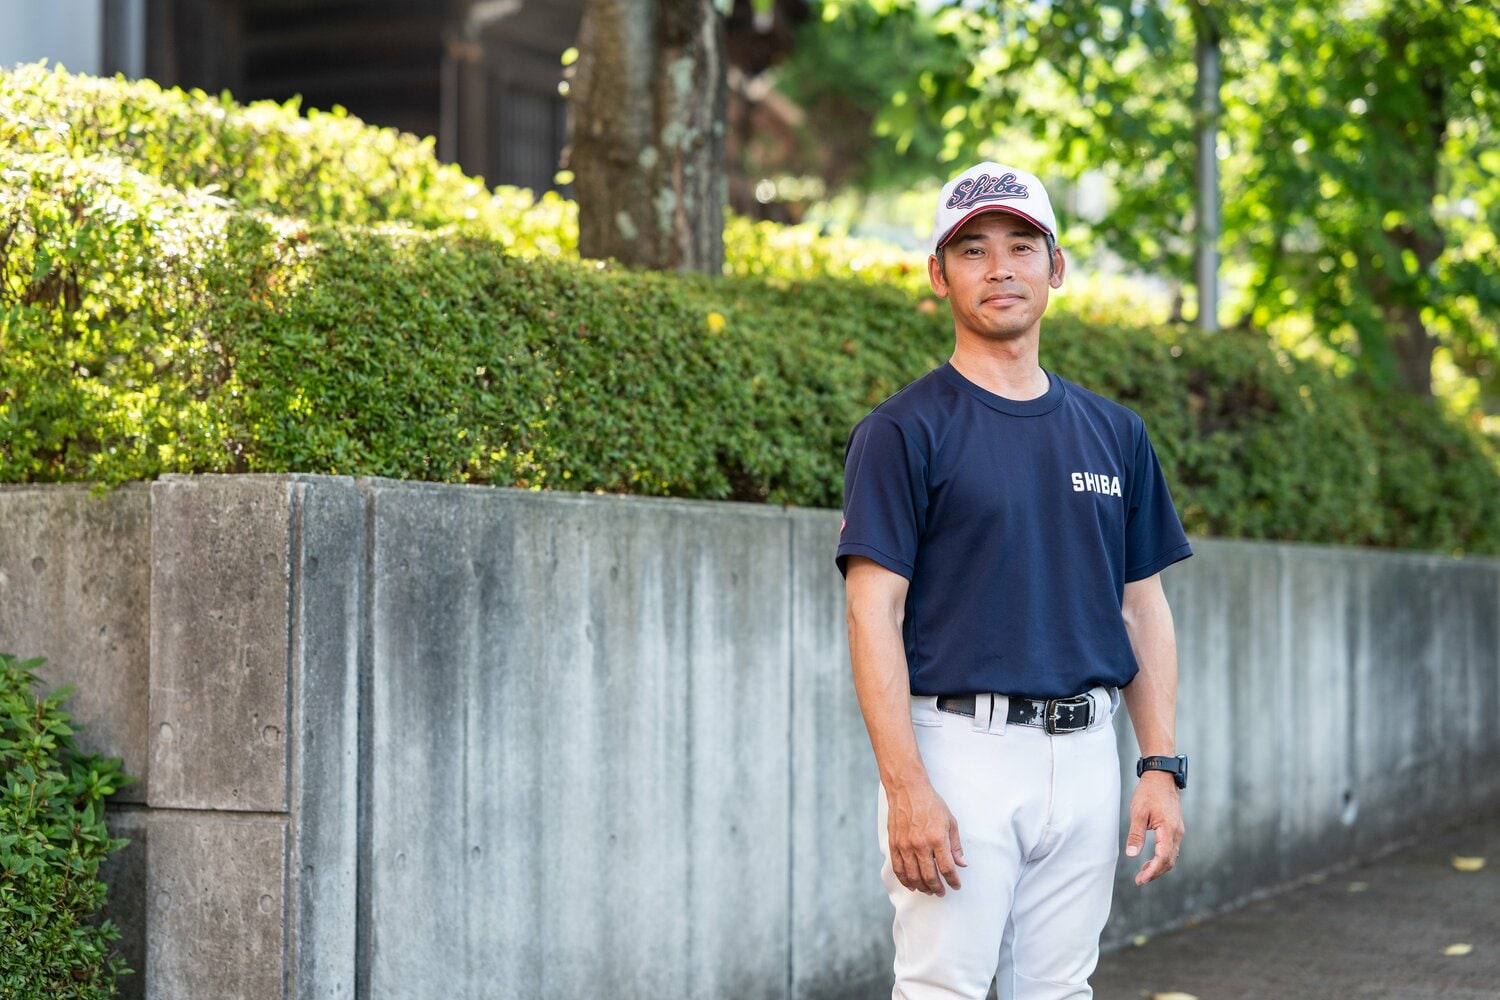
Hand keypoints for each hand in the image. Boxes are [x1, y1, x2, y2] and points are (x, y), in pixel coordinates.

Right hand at [885, 780, 965, 894]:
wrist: (907, 790)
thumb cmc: (931, 804)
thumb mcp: (950, 822)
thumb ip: (956, 845)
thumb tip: (962, 864)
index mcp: (937, 839)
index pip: (947, 868)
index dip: (953, 881)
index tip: (956, 886)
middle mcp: (920, 844)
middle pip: (929, 876)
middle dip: (937, 888)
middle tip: (941, 892)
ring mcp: (905, 846)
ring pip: (913, 876)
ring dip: (922, 887)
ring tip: (928, 890)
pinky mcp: (894, 845)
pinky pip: (898, 869)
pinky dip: (905, 880)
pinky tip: (911, 885)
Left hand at [1125, 771, 1183, 885]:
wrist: (1161, 778)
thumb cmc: (1148, 793)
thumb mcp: (1138, 813)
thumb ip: (1136, 834)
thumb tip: (1131, 855)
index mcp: (1168, 829)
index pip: (1163, 858)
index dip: (1152, 871)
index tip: (1141, 879)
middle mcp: (1177, 833)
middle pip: (1169, 861)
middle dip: (1155, 873)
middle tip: (1140, 880)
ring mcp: (1178, 831)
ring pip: (1171, 856)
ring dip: (1159, 867)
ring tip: (1143, 873)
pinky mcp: (1175, 829)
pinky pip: (1171, 849)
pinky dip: (1162, 858)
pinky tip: (1151, 860)